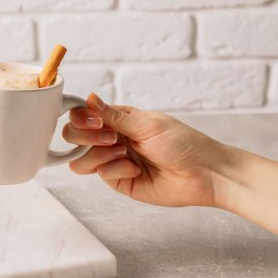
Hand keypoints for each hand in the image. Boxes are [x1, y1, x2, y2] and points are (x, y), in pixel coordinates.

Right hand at [64, 93, 225, 207]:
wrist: (203, 174)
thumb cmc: (183, 144)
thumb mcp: (146, 124)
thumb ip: (113, 115)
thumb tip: (89, 97)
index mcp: (118, 119)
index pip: (83, 115)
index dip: (81, 118)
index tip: (95, 121)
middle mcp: (111, 138)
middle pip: (74, 137)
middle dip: (86, 137)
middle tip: (112, 139)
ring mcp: (112, 161)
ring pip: (80, 159)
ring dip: (98, 155)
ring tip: (123, 154)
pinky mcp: (118, 180)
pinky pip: (101, 174)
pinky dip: (117, 169)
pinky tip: (137, 169)